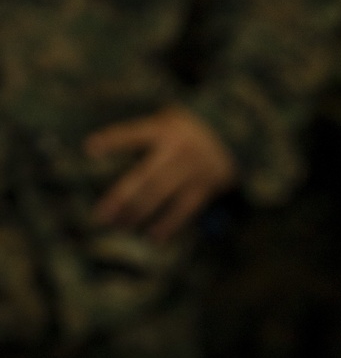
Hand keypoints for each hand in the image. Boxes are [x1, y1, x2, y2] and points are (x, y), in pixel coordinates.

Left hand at [87, 106, 237, 243]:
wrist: (235, 132)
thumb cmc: (188, 129)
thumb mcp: (168, 120)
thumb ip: (146, 137)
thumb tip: (106, 156)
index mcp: (164, 130)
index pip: (134, 134)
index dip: (113, 140)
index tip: (90, 149)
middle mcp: (177, 149)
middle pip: (145, 176)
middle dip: (122, 197)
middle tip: (102, 215)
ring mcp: (193, 169)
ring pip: (162, 195)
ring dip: (140, 213)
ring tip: (121, 226)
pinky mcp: (206, 185)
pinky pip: (185, 208)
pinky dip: (169, 224)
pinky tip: (154, 237)